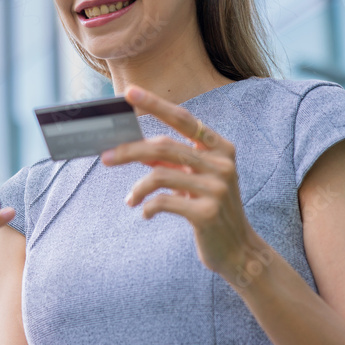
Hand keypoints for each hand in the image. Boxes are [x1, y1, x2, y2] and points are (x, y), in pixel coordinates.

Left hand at [99, 84, 267, 284]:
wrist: (238, 251)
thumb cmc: (211, 210)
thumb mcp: (196, 181)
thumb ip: (173, 162)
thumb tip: (137, 150)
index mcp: (221, 148)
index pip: (183, 119)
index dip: (155, 104)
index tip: (128, 93)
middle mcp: (222, 164)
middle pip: (164, 146)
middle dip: (130, 151)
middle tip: (105, 157)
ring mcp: (217, 188)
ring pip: (160, 175)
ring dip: (137, 187)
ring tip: (130, 199)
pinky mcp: (208, 213)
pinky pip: (163, 201)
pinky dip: (148, 206)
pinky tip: (146, 213)